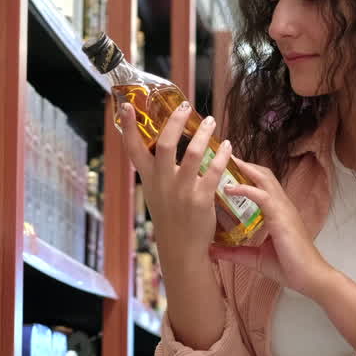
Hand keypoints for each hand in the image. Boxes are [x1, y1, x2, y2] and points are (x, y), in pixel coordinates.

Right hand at [119, 101, 232, 259]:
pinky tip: (228, 146)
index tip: (127, 106)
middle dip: (175, 121)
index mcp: (149, 179)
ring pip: (194, 153)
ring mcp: (182, 190)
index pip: (133, 150)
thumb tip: (161, 143)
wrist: (182, 248)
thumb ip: (157, 170)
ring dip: (204, 133)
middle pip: (166, 144)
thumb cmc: (171, 217)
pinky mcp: (201, 199)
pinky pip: (214, 170)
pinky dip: (223, 155)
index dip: (128, 127)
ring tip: (210, 122)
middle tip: (185, 106)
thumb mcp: (156, 193)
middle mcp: (162, 182)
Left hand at [210, 159, 333, 299]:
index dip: (247, 174)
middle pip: (263, 175)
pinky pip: (262, 196)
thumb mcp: (254, 258)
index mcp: (278, 212)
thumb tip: (211, 251)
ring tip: (225, 161)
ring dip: (244, 169)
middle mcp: (282, 205)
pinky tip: (229, 187)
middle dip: (244, 164)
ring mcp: (283, 209)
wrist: (310, 278)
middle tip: (223, 156)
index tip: (227, 167)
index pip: (262, 185)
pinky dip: (245, 189)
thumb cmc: (288, 267)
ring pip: (264, 179)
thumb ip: (234, 253)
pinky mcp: (281, 217)